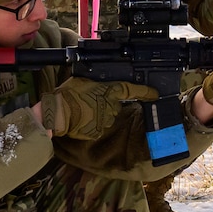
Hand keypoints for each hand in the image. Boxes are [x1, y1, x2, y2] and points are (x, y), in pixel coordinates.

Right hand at [40, 79, 157, 139]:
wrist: (57, 113)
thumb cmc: (67, 94)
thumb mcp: (82, 80)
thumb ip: (95, 81)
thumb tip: (99, 82)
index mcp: (108, 91)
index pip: (131, 90)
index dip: (145, 92)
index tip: (155, 94)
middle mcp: (110, 106)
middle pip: (114, 104)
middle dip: (106, 103)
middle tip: (89, 100)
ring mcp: (105, 120)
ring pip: (106, 116)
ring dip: (98, 113)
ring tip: (82, 110)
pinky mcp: (97, 131)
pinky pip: (97, 127)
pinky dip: (91, 124)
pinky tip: (81, 119)